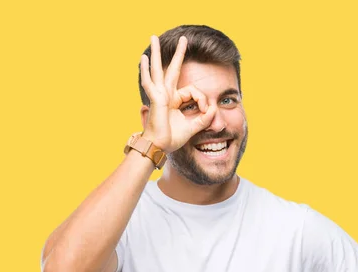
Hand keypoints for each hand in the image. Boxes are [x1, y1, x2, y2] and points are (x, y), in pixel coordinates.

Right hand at [140, 35, 216, 152]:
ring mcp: (159, 95)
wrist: (160, 147)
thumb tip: (214, 109)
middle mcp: (166, 95)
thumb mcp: (194, 126)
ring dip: (156, 53)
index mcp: (174, 100)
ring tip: (153, 37)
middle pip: (172, 69)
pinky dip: (146, 70)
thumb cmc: (172, 138)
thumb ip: (205, 118)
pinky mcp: (156, 99)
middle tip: (183, 39)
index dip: (202, 99)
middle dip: (178, 53)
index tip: (206, 111)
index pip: (193, 91)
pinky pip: (150, 82)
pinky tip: (143, 58)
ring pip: (158, 70)